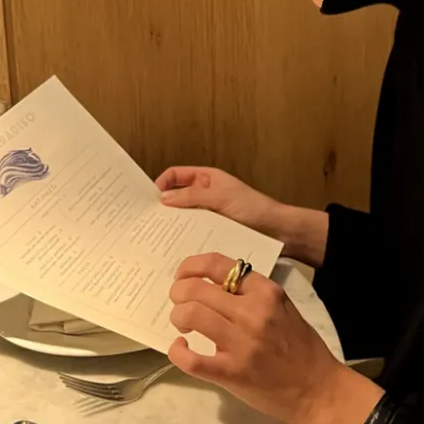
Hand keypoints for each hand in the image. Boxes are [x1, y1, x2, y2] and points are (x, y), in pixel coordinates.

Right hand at [157, 166, 280, 234]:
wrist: (277, 231)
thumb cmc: (253, 208)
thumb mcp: (220, 197)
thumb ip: (192, 196)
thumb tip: (163, 198)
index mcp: (207, 179)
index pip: (175, 175)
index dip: (161, 183)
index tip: (147, 199)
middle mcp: (205, 195)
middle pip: (177, 197)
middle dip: (162, 206)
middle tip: (145, 222)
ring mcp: (209, 214)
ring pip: (184, 217)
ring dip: (172, 224)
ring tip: (156, 238)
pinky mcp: (213, 232)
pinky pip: (194, 232)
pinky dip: (184, 237)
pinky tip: (175, 248)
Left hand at [169, 252, 383, 423]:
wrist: (316, 389)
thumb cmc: (301, 347)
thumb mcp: (282, 308)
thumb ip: (252, 295)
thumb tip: (214, 287)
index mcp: (266, 292)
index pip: (219, 265)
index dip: (192, 266)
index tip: (183, 275)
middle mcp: (253, 312)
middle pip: (197, 289)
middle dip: (178, 292)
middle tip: (178, 301)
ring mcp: (241, 343)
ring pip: (191, 315)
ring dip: (178, 317)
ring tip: (183, 325)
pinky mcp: (231, 373)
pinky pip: (191, 360)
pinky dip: (177, 352)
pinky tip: (181, 349)